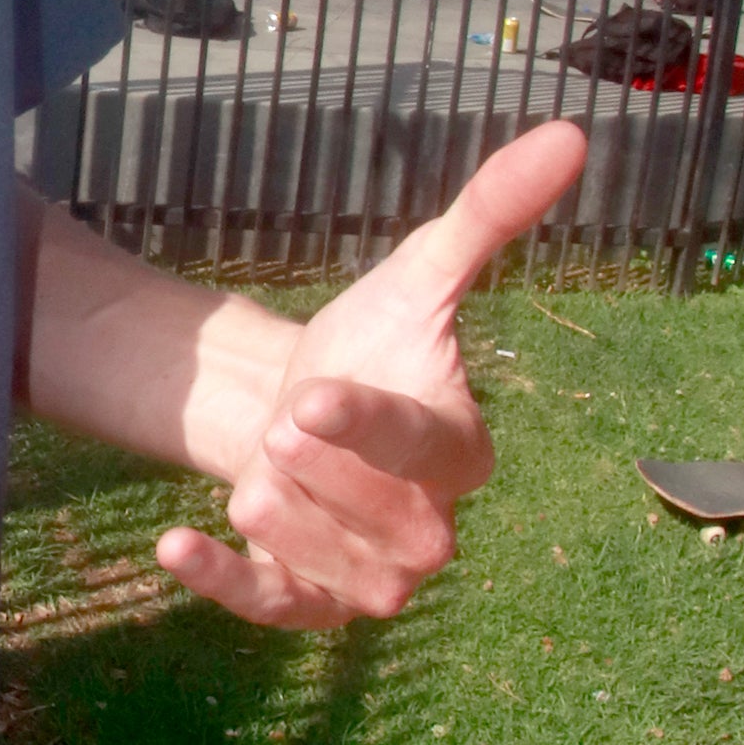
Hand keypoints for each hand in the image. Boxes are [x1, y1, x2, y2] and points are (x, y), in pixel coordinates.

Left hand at [156, 119, 586, 627]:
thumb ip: (488, 213)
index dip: (368, 427)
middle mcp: (431, 525)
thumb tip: (570, 133)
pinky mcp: (309, 601)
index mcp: (464, 449)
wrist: (302, 404)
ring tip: (251, 472)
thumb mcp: (418, 271)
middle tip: (280, 428)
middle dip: (328, 483)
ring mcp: (373, 573)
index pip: (424, 448)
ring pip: (336, 575)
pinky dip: (222, 584)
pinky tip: (172, 543)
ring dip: (281, 520)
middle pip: (394, 529)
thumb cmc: (372, 343)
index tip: (308, 397)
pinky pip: (272, 611)